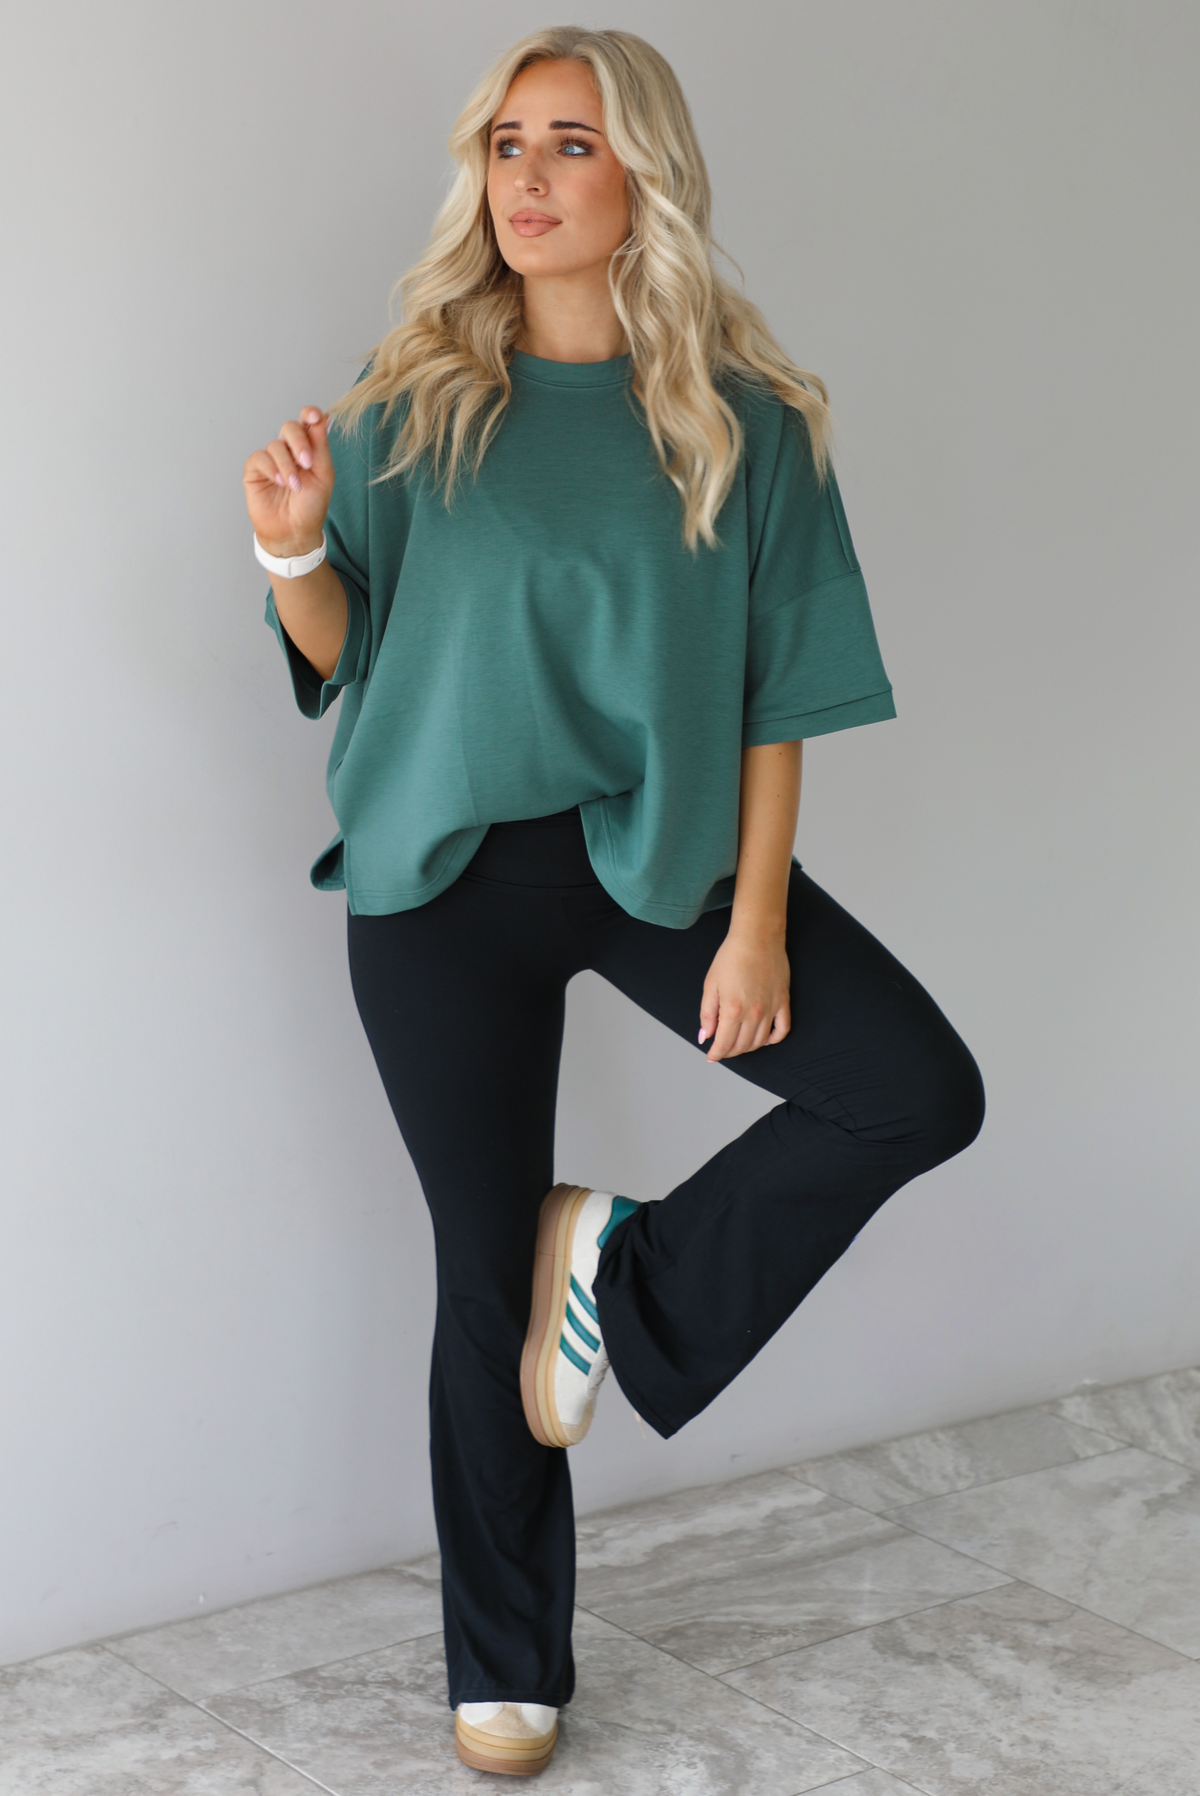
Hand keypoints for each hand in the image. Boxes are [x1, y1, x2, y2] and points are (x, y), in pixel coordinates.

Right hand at [243, 407, 334, 556]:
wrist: (294, 532)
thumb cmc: (310, 506)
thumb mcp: (323, 475)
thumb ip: (320, 446)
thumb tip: (325, 417)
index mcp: (308, 448)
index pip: (307, 422)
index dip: (309, 414)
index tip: (315, 416)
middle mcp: (288, 450)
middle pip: (289, 428)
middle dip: (299, 442)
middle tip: (306, 463)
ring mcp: (271, 459)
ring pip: (275, 445)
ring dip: (286, 465)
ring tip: (294, 486)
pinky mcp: (255, 470)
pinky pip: (259, 457)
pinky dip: (271, 468)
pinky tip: (280, 482)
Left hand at [698, 926, 790, 1061]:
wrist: (757, 937)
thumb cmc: (731, 957)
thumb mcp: (711, 984)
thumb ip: (707, 1013)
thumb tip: (705, 1036)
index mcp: (732, 1009)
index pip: (724, 1043)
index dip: (716, 1054)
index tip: (711, 1057)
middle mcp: (753, 1013)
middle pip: (741, 1045)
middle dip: (729, 1052)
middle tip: (721, 1049)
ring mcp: (771, 1009)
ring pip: (760, 1041)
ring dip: (747, 1047)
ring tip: (738, 1044)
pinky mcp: (783, 1002)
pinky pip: (782, 1030)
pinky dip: (773, 1039)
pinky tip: (764, 1039)